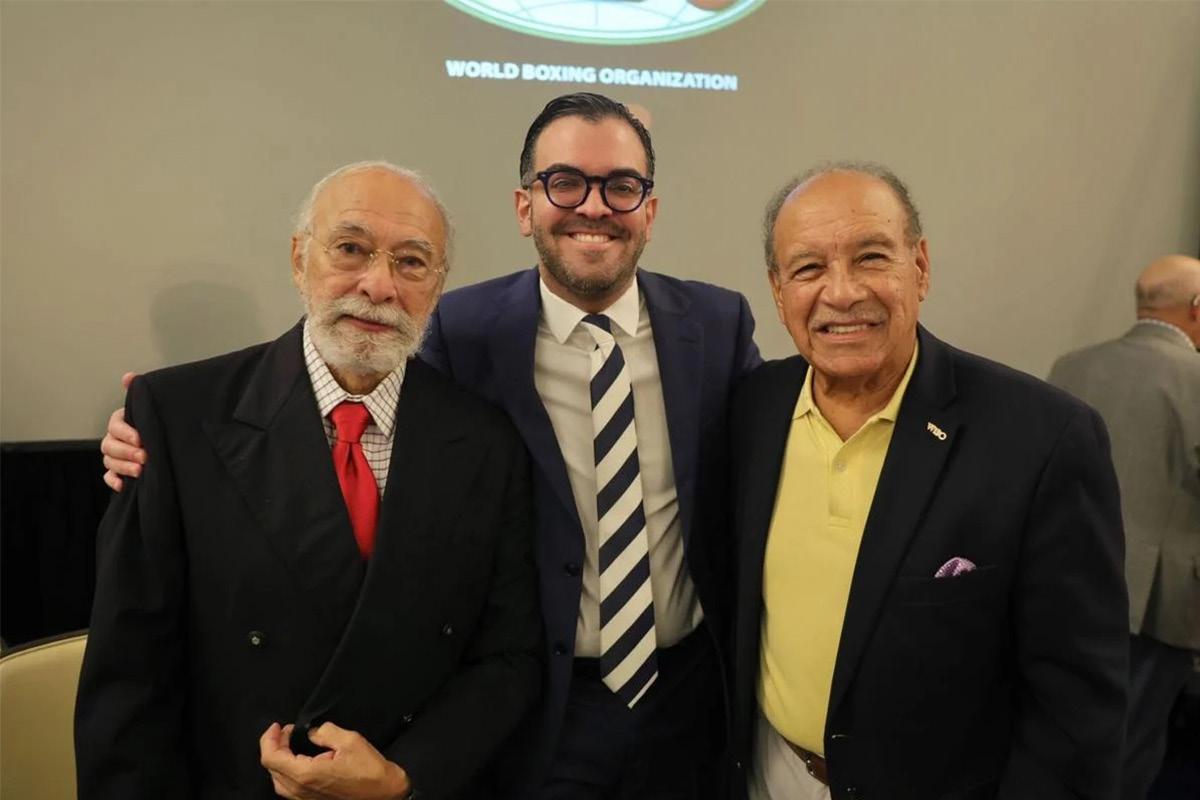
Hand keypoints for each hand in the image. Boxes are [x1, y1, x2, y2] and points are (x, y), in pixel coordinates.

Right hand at [102, 372, 145, 490]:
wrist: (166, 438)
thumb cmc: (156, 421)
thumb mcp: (150, 407)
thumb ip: (139, 393)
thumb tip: (129, 376)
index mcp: (120, 421)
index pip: (114, 425)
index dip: (126, 433)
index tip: (141, 439)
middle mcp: (114, 438)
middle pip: (109, 445)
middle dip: (126, 452)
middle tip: (145, 456)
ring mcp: (114, 456)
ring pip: (109, 461)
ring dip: (122, 467)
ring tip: (140, 471)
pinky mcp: (117, 471)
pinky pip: (108, 477)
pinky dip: (114, 481)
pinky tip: (123, 485)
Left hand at [259, 722, 409, 799]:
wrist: (384, 794)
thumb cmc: (369, 769)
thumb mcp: (350, 740)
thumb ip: (325, 732)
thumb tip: (311, 732)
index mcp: (306, 774)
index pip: (271, 757)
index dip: (269, 739)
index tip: (278, 726)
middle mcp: (300, 790)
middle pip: (271, 768)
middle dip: (274, 746)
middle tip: (288, 732)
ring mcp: (304, 799)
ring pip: (277, 780)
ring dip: (279, 760)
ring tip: (290, 745)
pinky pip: (288, 789)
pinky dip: (286, 772)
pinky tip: (298, 762)